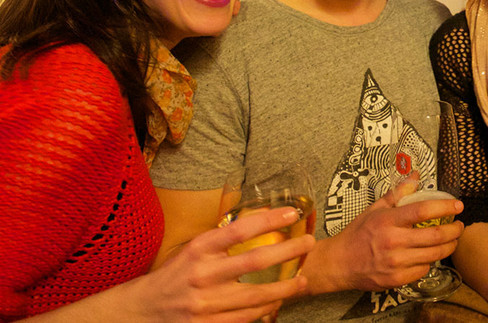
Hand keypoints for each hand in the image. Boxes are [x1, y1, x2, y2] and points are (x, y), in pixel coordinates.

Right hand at [130, 206, 313, 320]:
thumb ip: (223, 240)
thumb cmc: (175, 276)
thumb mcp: (194, 250)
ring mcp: (206, 304)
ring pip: (257, 296)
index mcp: (199, 249)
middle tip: (308, 244)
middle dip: (288, 251)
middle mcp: (203, 275)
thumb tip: (262, 219)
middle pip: (256, 261)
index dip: (269, 219)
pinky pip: (247, 319)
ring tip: (302, 279)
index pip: (240, 229)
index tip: (292, 212)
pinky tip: (278, 302)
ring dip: (285, 287)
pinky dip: (266, 310)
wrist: (142, 311)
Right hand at [306, 188, 463, 292]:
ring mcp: (395, 263)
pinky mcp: (396, 280)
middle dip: (454, 230)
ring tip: (452, 240)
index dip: (445, 207)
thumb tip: (415, 175)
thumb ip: (398, 192)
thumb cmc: (358, 233)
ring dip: (448, 247)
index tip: (458, 206)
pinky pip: (423, 270)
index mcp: (388, 220)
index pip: (423, 210)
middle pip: (435, 235)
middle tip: (460, 226)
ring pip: (434, 255)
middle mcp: (393, 241)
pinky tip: (431, 255)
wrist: (339, 263)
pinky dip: (431, 262)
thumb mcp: (375, 208)